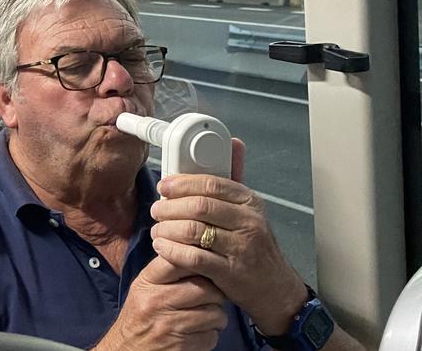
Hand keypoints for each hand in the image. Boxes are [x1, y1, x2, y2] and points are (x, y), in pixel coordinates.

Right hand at [94, 256, 227, 350]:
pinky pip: (212, 336)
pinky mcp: (182, 346)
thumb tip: (193, 253)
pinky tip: (198, 334)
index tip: (203, 268)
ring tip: (205, 317)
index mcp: (147, 283)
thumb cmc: (138, 317)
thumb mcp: (142, 289)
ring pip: (215, 313)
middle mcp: (157, 301)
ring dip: (216, 317)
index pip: (178, 261)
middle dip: (215, 294)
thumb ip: (164, 272)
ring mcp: (170, 325)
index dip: (196, 262)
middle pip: (206, 288)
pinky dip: (210, 336)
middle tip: (210, 298)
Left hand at [150, 139, 306, 334]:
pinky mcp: (231, 272)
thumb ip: (234, 180)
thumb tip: (233, 143)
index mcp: (250, 202)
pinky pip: (193, 257)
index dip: (182, 183)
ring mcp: (241, 248)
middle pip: (199, 206)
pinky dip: (172, 251)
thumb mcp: (249, 211)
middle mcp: (249, 223)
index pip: (211, 184)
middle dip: (170, 207)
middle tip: (156, 210)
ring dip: (167, 229)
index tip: (164, 187)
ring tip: (156, 230)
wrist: (275, 287)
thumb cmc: (255, 246)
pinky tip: (162, 248)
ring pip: (193, 230)